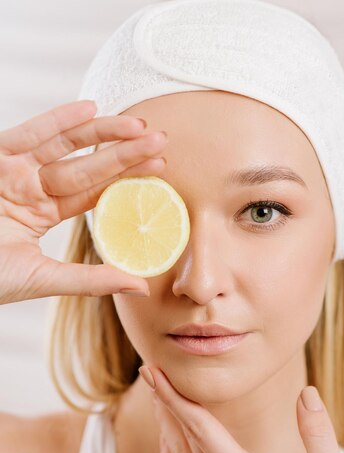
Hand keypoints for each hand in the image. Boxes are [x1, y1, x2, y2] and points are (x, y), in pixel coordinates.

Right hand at [0, 99, 167, 304]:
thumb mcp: (43, 278)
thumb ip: (91, 280)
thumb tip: (141, 287)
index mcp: (42, 213)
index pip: (93, 192)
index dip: (126, 179)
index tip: (161, 168)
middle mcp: (30, 188)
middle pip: (86, 166)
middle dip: (124, 153)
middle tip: (163, 140)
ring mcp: (12, 170)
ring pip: (64, 146)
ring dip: (101, 134)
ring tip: (140, 126)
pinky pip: (28, 134)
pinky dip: (57, 121)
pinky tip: (90, 109)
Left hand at [139, 365, 343, 452]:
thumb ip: (319, 436)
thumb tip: (307, 394)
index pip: (199, 428)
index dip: (175, 396)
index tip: (157, 372)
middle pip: (181, 438)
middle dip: (163, 402)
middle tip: (151, 372)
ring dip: (164, 426)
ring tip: (158, 398)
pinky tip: (168, 445)